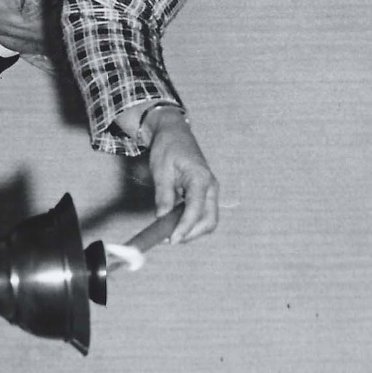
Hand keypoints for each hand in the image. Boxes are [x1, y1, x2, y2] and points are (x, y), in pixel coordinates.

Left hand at [142, 106, 218, 243]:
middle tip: (168, 238)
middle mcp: (210, 185)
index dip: (184, 228)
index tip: (171, 240)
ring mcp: (210, 190)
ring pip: (208, 220)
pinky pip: (203, 214)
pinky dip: (191, 223)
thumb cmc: (167, 146)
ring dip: (191, 230)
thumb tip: (162, 218)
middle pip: (209, 220)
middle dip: (191, 234)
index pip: (196, 210)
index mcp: (200, 178)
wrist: (174, 131)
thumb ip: (163, 194)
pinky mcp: (205, 192)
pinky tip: (175, 222)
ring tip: (169, 231)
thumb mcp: (161, 169)